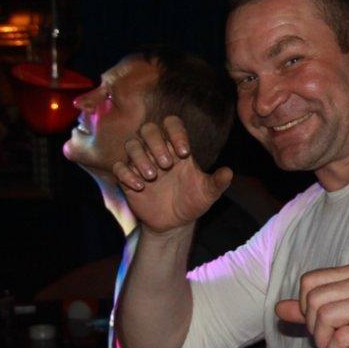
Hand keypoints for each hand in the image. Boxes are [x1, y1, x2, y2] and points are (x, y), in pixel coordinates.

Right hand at [112, 117, 232, 234]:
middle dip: (156, 143)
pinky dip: (127, 174)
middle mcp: (158, 151)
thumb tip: (229, 172)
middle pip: (148, 129)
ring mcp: (141, 163)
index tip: (184, 153)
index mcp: (177, 148)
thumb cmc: (192, 202)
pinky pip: (119, 167)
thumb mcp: (208, 193)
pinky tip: (140, 186)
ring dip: (140, 157)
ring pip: (131, 145)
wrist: (175, 223)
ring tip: (153, 177)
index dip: (176, 132)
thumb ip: (217, 182)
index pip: (172, 124)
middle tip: (167, 165)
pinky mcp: (128, 178)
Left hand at [274, 263, 348, 347]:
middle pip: (314, 300)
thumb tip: (279, 308)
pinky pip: (342, 336)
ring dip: (322, 344)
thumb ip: (313, 310)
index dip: (304, 307)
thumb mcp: (348, 314)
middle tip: (324, 344)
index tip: (317, 326)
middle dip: (312, 329)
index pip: (309, 281)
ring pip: (325, 317)